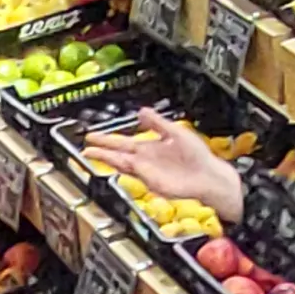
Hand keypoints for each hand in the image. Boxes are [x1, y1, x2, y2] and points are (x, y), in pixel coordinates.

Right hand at [81, 112, 246, 223]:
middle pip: (118, 153)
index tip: (92, 136)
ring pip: (122, 164)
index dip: (107, 139)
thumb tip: (141, 112)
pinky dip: (124, 168)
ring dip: (107, 159)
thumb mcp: (176, 132)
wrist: (208, 176)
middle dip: (102, 149)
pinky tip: (116, 162)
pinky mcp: (152, 181)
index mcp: (149, 147)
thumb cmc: (197, 157)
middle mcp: (145, 159)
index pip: (123, 142)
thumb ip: (158, 123)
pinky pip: (135, 173)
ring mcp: (147, 171)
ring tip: (91, 154)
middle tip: (86, 146)